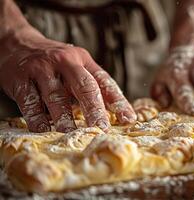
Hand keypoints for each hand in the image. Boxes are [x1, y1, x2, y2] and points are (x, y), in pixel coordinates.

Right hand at [0, 28, 135, 132]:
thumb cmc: (54, 63)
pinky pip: (30, 103)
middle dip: (95, 110)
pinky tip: (44, 130)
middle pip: (84, 87)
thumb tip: (118, 114)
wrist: (15, 44)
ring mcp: (41, 69)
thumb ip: (94, 86)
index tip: (128, 119)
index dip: (118, 101)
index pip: (104, 82)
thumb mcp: (77, 67)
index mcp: (83, 60)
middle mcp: (64, 61)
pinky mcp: (20, 79)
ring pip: (56, 97)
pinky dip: (37, 119)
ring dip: (65, 118)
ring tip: (72, 134)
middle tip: (101, 129)